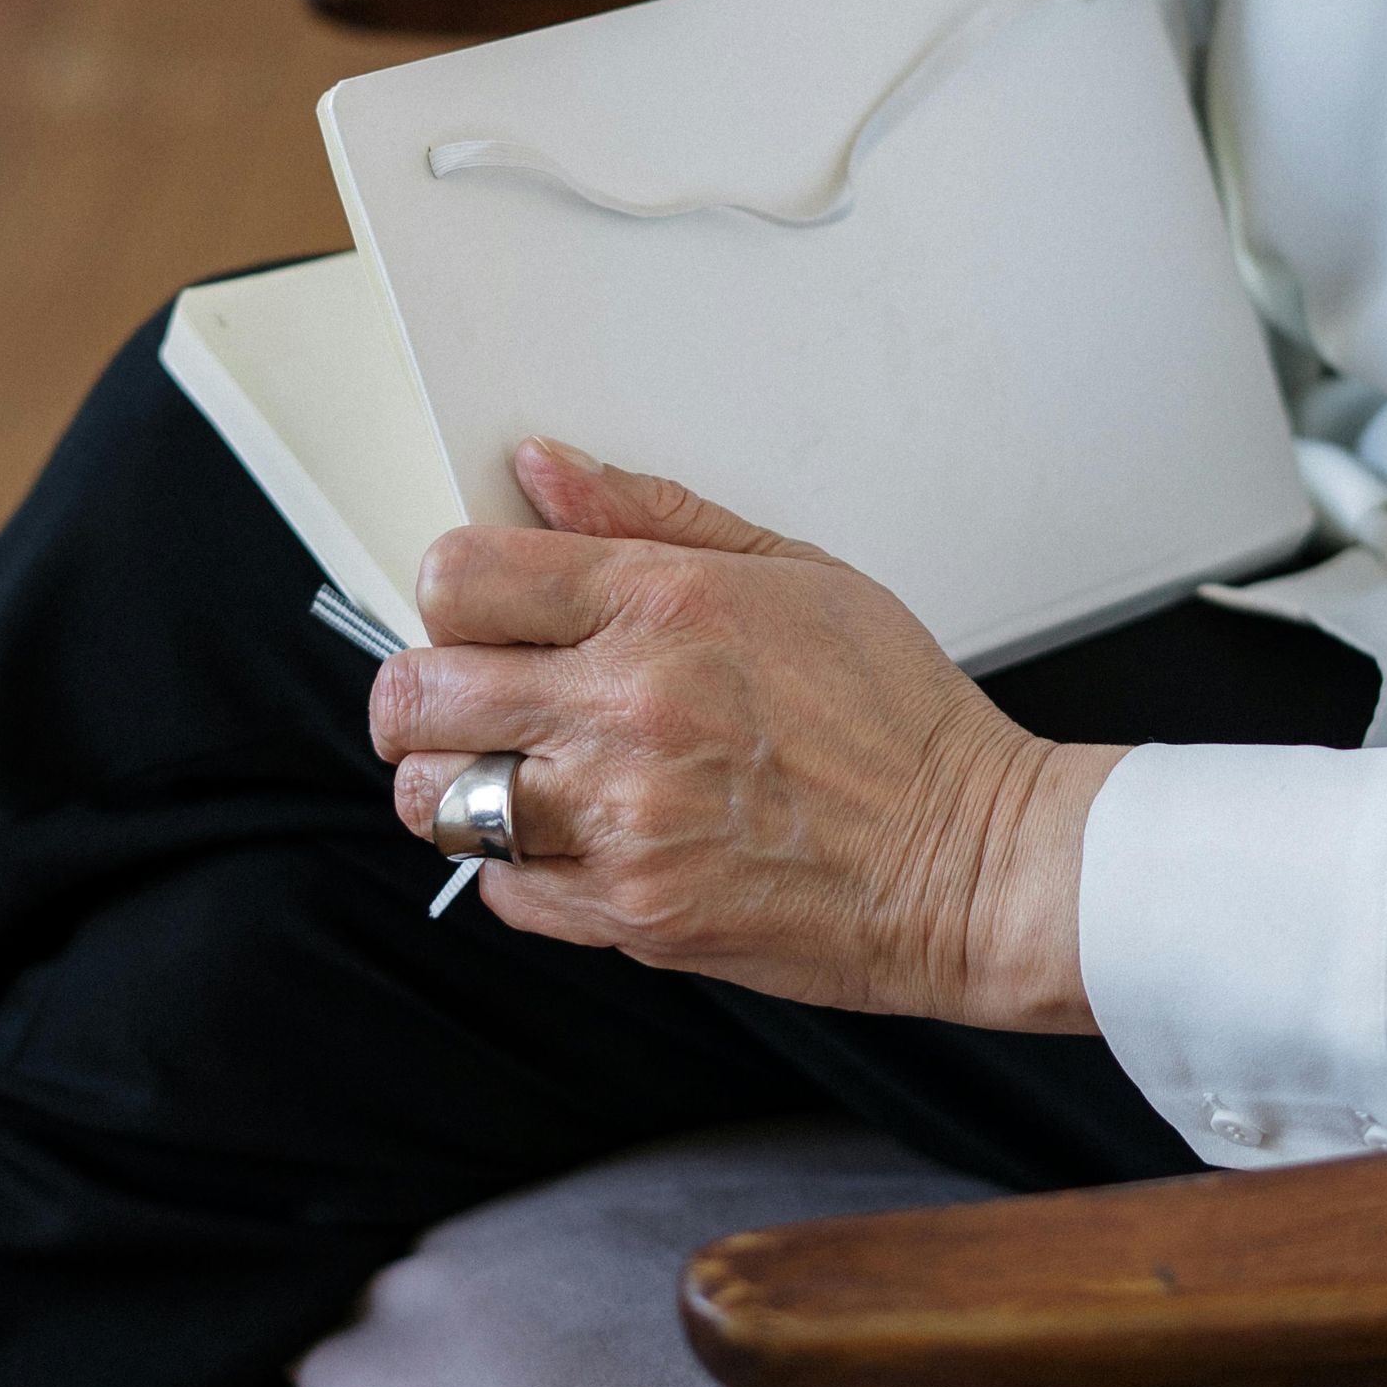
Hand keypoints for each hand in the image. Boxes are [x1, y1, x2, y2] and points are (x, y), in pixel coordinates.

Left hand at [371, 441, 1123, 1030]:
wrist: (970, 861)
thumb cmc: (897, 716)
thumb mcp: (793, 571)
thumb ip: (651, 514)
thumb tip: (543, 471)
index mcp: (665, 607)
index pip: (461, 577)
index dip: (454, 588)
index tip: (483, 608)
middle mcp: (628, 712)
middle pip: (416, 693)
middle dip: (426, 687)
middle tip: (475, 693)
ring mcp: (622, 822)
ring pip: (435, 799)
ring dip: (454, 780)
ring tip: (512, 768)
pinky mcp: (630, 915)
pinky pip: (500, 887)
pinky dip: (517, 862)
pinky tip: (574, 834)